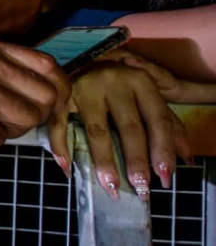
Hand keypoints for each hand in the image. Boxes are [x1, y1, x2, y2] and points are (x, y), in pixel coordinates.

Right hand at [47, 50, 215, 198]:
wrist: (82, 57)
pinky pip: (59, 125)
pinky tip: (67, 168)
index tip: (165, 177)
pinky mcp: (62, 95)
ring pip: (97, 130)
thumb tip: (187, 157)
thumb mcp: (149, 94)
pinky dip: (61, 148)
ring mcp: (85, 87)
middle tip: (141, 188)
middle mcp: (114, 82)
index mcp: (140, 81)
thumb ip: (169, 123)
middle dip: (136, 160)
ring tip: (111, 186)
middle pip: (129, 127)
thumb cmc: (121, 82)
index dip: (163, 149)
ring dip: (104, 161)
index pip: (157, 119)